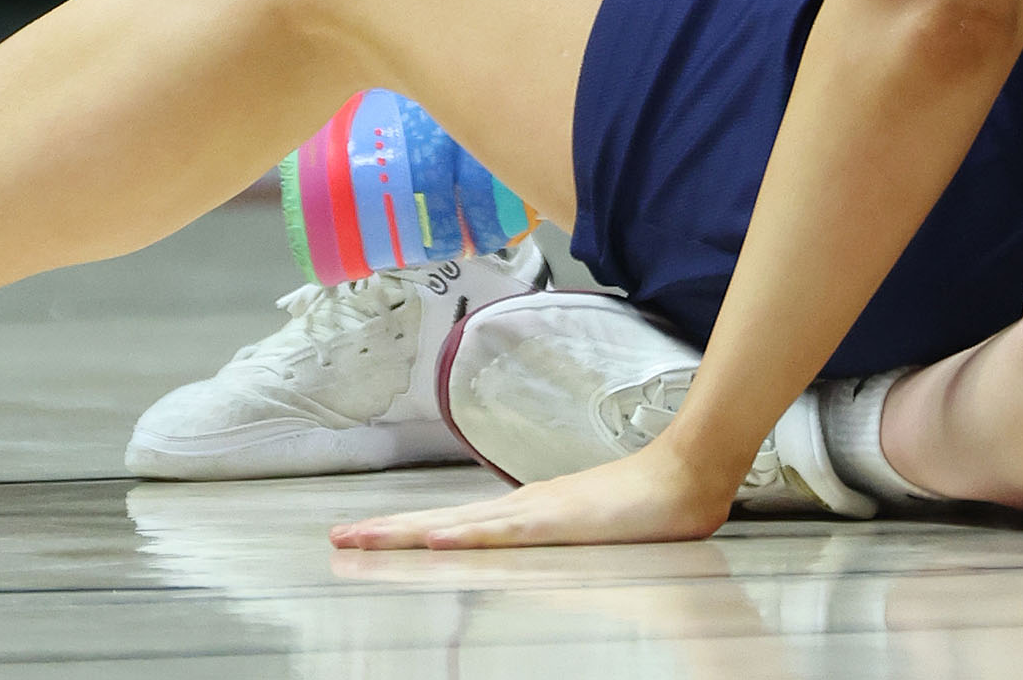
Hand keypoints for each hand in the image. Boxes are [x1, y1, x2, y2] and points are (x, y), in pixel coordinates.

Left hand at [330, 438, 735, 551]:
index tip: (362, 538)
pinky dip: (467, 538)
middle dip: (386, 531)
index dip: (405, 532)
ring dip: (406, 534)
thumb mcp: (588, 533)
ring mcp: (536, 512)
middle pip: (439, 523)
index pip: (450, 526)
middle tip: (337, 539)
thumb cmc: (643, 507)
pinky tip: (435, 542)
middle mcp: (518, 508)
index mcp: (522, 512)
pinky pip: (505, 533)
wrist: (685, 475)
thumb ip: (558, 538)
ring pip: (457, 527)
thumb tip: (525, 548)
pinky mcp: (559, 521)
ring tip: (362, 540)